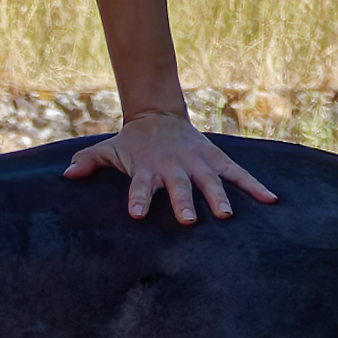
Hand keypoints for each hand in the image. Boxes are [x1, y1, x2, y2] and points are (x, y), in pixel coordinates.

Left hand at [64, 110, 278, 224]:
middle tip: (188, 220)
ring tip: (228, 215)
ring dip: (218, 197)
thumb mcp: (109, 150)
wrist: (158, 117)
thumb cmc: (132, 144)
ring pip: (210, 181)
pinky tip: (271, 201)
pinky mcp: (216, 160)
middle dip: (183, 202)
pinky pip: (238, 174)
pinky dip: (254, 186)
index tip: (137, 214)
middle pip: (179, 187)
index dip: (138, 199)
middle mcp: (173, 167)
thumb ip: (89, 162)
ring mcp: (196, 163)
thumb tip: (65, 174)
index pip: (140, 186)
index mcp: (147, 169)